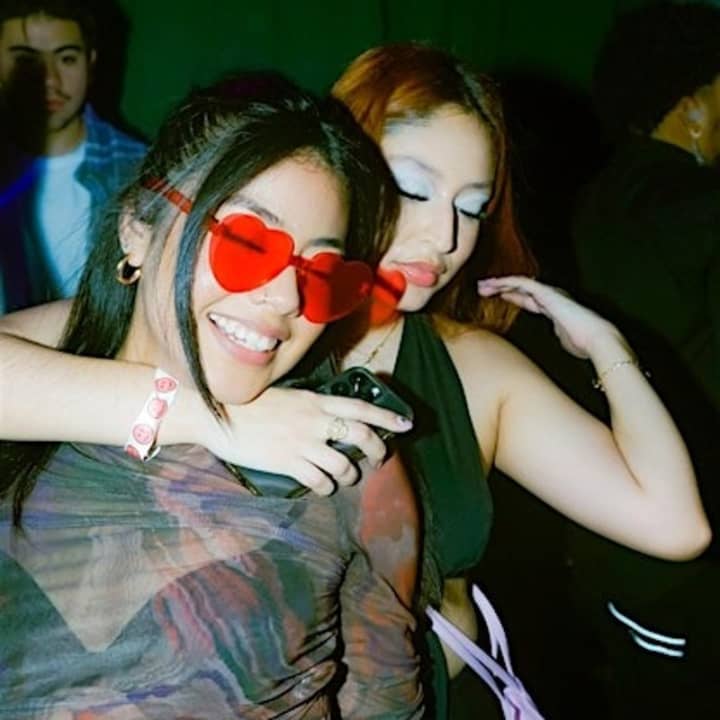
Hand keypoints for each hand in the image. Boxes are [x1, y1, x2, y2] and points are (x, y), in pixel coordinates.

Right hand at [197, 386, 412, 494]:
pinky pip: (319, 481)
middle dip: (378, 450)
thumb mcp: (288, 397)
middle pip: (361, 435)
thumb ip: (312, 407)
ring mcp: (302, 442)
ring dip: (350, 474)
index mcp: (315, 401)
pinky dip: (327, 487)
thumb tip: (331, 419)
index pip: (360, 406)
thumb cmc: (250, 404)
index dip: (387, 416)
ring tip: (347, 476)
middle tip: (381, 458)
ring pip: (343, 465)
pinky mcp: (287, 463)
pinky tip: (324, 487)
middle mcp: (314, 420)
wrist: (218, 414)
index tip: (406, 423)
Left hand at [477, 275, 621, 358]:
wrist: (598, 341)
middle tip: (484, 288)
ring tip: (482, 285)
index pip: (530, 300)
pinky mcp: (548, 294)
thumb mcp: (565, 341)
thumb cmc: (585, 345)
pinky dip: (507, 282)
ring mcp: (550, 294)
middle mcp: (552, 298)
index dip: (514, 297)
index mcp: (555, 310)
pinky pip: (523, 283)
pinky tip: (494, 284)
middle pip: (522, 289)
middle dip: (502, 288)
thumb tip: (557, 338)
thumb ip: (558, 336)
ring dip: (500, 283)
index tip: (499, 297)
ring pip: (520, 283)